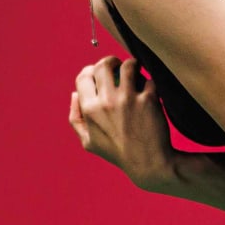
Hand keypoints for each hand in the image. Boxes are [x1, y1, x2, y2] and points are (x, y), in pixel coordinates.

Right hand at [69, 55, 172, 188]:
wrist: (149, 163)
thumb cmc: (117, 152)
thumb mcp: (88, 142)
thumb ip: (75, 118)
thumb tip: (74, 94)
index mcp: (89, 110)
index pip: (84, 76)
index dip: (90, 70)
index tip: (99, 73)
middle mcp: (107, 102)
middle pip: (103, 65)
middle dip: (111, 61)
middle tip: (118, 65)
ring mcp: (128, 99)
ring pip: (128, 66)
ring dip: (132, 66)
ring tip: (136, 71)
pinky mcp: (148, 100)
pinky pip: (148, 80)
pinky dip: (150, 83)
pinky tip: (150, 90)